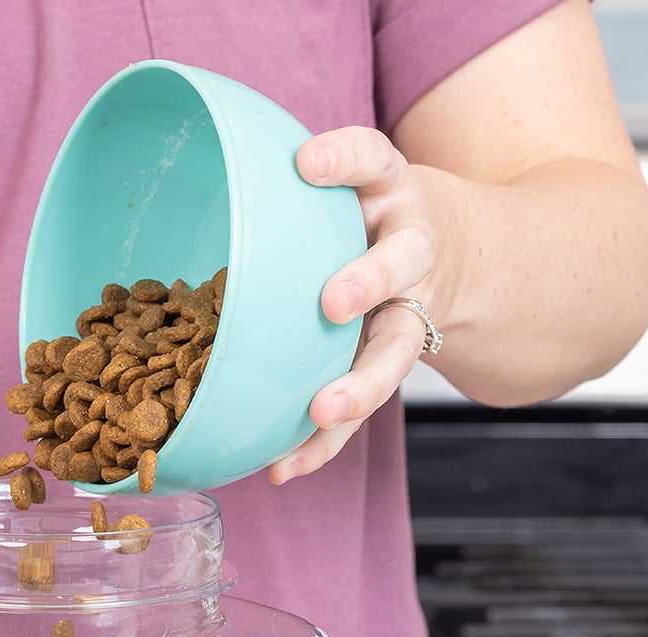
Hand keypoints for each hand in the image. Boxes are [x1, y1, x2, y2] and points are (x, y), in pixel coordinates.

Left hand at [269, 127, 454, 483]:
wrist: (457, 254)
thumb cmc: (368, 223)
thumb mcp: (349, 192)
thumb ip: (291, 200)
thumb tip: (190, 197)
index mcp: (386, 193)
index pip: (372, 159)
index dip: (345, 157)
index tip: (307, 162)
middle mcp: (411, 247)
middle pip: (404, 261)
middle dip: (371, 280)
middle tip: (335, 303)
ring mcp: (411, 312)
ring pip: (398, 347)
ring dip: (360, 383)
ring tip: (323, 411)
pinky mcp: (395, 363)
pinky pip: (363, 410)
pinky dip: (324, 443)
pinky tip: (283, 468)